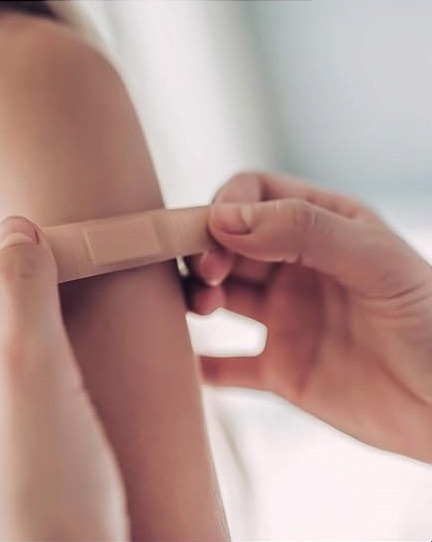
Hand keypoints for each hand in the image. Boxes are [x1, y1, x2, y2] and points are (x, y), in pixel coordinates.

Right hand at [188, 171, 431, 462]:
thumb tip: (226, 217)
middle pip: (227, 244)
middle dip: (204, 251)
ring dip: (196, 296)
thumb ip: (304, 231)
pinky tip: (188, 364)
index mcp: (323, 227)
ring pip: (220, 296)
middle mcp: (297, 269)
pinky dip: (204, 366)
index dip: (225, 207)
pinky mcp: (282, 371)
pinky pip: (230, 366)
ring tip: (201, 308)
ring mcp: (287, 320)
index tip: (213, 232)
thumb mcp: (377, 263)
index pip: (254, 195)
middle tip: (206, 275)